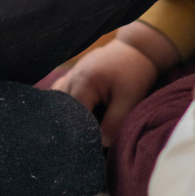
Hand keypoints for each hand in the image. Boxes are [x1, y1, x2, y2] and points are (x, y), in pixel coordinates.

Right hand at [52, 26, 180, 144]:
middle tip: (82, 141)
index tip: (89, 146)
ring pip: (59, 102)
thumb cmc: (134, 72)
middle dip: (72, 125)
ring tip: (80, 128)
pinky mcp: (73, 75)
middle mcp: (71, 77)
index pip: (73, 116)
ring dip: (68, 115)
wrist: (135, 49)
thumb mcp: (129, 99)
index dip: (80, 133)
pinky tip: (76, 114)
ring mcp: (70, 74)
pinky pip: (61, 93)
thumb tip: (101, 145)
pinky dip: (67, 105)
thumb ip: (114, 122)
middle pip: (62, 110)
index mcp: (84, 83)